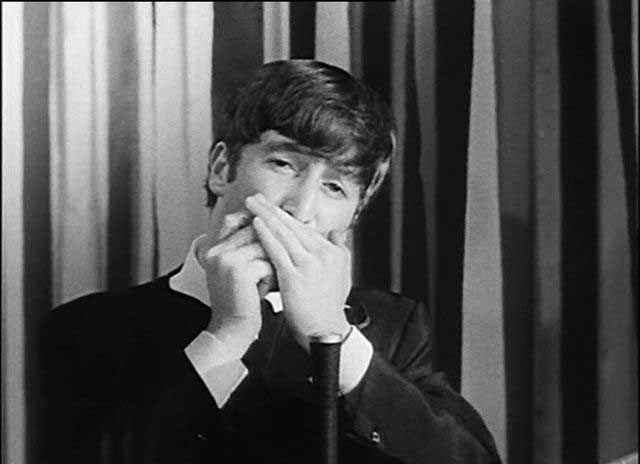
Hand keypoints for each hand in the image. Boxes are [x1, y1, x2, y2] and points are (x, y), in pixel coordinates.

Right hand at [199, 212, 274, 354]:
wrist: (232, 330)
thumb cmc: (240, 303)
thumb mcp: (239, 272)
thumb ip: (245, 250)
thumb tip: (269, 228)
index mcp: (212, 249)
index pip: (232, 221)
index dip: (254, 221)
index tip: (273, 223)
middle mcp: (216, 251)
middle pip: (251, 230)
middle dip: (270, 242)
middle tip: (285, 253)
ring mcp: (225, 259)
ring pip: (262, 245)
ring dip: (274, 260)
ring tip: (278, 274)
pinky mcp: (238, 271)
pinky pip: (266, 262)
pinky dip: (272, 275)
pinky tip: (271, 287)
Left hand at [245, 194, 351, 350]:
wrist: (325, 330)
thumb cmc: (330, 305)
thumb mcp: (342, 273)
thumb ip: (340, 248)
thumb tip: (337, 231)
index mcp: (331, 251)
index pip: (304, 228)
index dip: (284, 215)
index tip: (270, 206)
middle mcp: (321, 254)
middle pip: (293, 226)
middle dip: (271, 209)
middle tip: (255, 197)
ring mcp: (308, 265)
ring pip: (284, 234)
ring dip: (266, 216)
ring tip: (252, 204)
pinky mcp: (295, 277)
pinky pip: (277, 251)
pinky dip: (266, 236)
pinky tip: (256, 225)